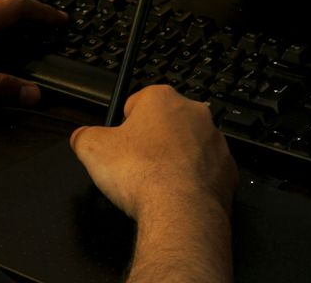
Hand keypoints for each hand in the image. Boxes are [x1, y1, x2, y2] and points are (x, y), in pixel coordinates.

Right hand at [71, 85, 236, 281]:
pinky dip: (191, 180)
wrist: (180, 212)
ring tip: (154, 183)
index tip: (119, 143)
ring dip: (172, 159)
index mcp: (162, 98)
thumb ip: (82, 135)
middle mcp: (194, 113)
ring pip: (187, 146)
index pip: (135, 103)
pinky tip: (175, 194)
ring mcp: (215, 142)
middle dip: (150, 140)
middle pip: (164, 123)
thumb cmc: (142, 174)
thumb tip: (81, 138)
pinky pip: (204, 171)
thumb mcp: (90, 148)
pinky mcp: (228, 170)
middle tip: (134, 164)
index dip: (123, 125)